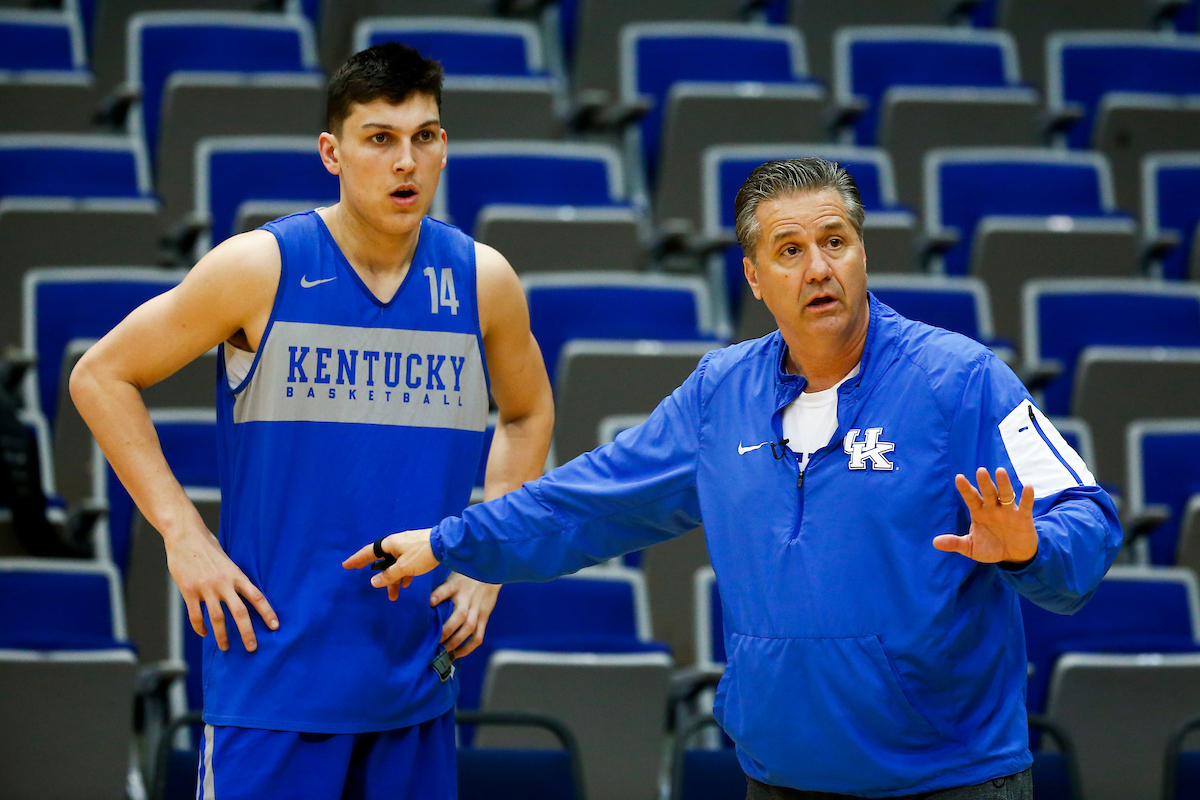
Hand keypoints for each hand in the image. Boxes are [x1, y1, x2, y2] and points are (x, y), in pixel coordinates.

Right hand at [165, 527, 277, 651]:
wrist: (185, 536)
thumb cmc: (208, 547)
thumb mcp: (227, 560)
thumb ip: (234, 577)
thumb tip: (243, 592)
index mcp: (236, 574)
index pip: (256, 596)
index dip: (267, 612)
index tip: (275, 626)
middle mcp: (223, 583)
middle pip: (239, 612)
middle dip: (247, 632)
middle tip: (252, 648)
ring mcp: (206, 588)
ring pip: (217, 618)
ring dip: (222, 635)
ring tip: (225, 647)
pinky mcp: (189, 591)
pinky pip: (196, 615)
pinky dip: (200, 627)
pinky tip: (204, 633)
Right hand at [342, 528, 439, 599]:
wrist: (445, 544)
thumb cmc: (422, 554)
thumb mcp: (403, 567)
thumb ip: (388, 575)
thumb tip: (373, 582)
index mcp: (390, 544)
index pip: (368, 552)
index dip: (357, 560)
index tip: (346, 566)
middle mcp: (397, 543)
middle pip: (383, 561)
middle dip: (381, 577)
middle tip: (374, 587)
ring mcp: (407, 546)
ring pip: (395, 565)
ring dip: (394, 579)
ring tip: (394, 595)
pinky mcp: (417, 550)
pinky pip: (405, 564)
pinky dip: (404, 574)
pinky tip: (407, 583)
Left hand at [430, 573, 499, 657]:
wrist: (491, 573)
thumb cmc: (465, 576)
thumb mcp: (451, 576)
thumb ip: (439, 588)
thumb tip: (422, 602)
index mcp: (456, 586)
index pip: (446, 590)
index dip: (438, 596)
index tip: (429, 603)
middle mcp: (467, 599)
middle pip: (459, 616)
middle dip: (446, 631)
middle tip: (434, 641)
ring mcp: (477, 609)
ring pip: (469, 628)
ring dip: (456, 642)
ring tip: (443, 652)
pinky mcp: (484, 617)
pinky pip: (478, 635)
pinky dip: (468, 647)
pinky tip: (457, 654)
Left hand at [934, 467, 1037, 565]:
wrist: (1014, 556)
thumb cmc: (991, 548)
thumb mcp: (971, 548)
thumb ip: (955, 543)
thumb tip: (935, 542)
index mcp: (979, 512)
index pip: (971, 498)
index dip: (965, 489)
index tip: (959, 478)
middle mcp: (993, 508)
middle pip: (988, 492)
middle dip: (984, 482)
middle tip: (980, 470)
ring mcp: (1008, 511)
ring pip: (1005, 494)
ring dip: (1004, 484)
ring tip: (1000, 471)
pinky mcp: (1023, 517)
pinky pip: (1025, 505)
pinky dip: (1027, 497)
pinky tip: (1028, 487)